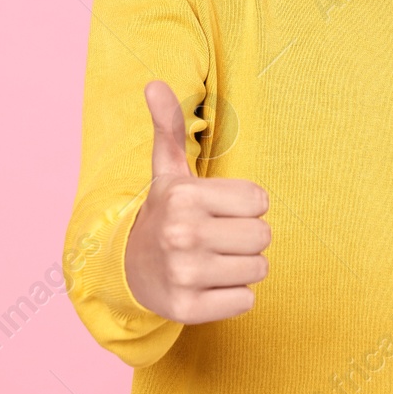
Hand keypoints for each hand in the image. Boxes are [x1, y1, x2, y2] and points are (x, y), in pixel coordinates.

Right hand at [123, 80, 270, 323]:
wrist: (129, 270)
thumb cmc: (164, 213)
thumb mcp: (167, 170)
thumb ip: (168, 127)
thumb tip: (154, 84)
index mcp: (183, 196)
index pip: (260, 201)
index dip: (245, 206)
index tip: (219, 209)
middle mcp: (182, 234)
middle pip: (263, 237)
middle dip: (247, 237)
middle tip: (217, 236)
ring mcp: (184, 275)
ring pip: (259, 269)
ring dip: (243, 267)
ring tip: (213, 260)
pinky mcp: (188, 310)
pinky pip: (247, 302)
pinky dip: (235, 296)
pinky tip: (208, 286)